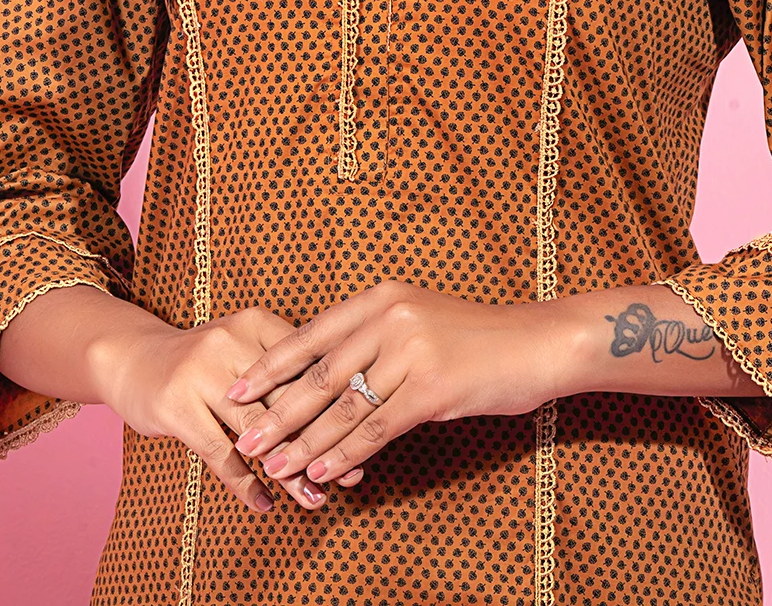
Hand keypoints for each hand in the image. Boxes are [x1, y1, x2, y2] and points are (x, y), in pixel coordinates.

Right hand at [91, 305, 367, 512]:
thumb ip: (287, 370)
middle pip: (287, 399)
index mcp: (258, 323)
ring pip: (257, 432)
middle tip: (352, 475)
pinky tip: (266, 504)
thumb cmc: (203, 360)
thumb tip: (346, 409)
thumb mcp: (244, 347)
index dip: (340, 402)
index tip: (370, 434)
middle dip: (322, 441)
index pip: (308, 365)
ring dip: (289, 471)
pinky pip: (219, 453)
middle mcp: (232, 342)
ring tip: (315, 500)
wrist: (130, 356)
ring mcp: (201, 373)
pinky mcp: (176, 406)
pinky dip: (245, 483)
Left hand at [224, 280, 560, 492]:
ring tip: (272, 465)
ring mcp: (411, 351)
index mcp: (380, 298)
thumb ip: (376, 340)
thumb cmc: (477, 338)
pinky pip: (376, 428)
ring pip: (343, 406)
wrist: (536, 343)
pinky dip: (344, 454)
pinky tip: (321, 472)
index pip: (310, 335)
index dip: (269, 365)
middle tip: (242, 438)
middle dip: (276, 411)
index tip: (235, 389)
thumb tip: (328, 377)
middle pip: (318, 374)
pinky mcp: (432, 387)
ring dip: (303, 441)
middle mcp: (390, 317)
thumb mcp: (420, 320)